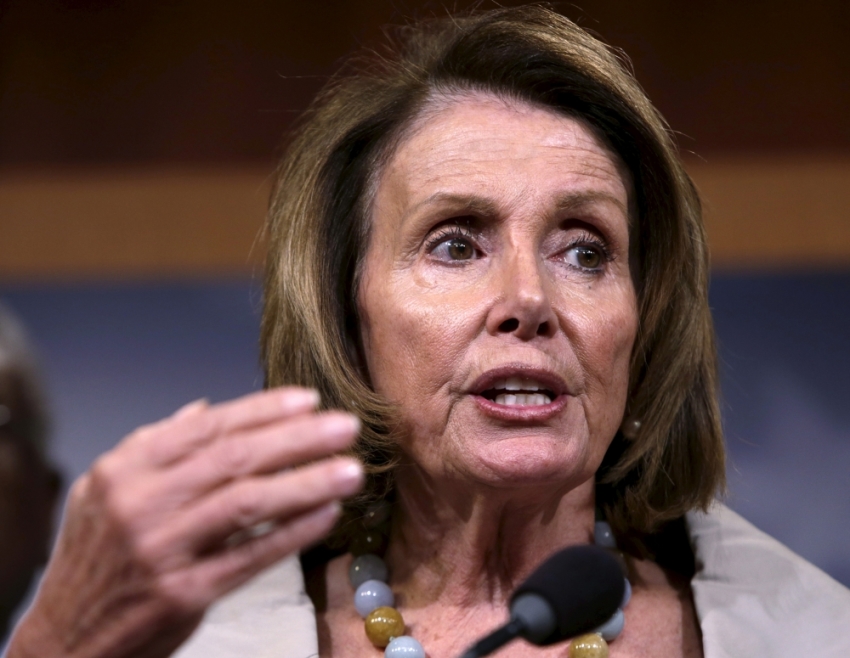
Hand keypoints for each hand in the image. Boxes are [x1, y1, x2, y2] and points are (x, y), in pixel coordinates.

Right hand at [6, 388, 362, 657]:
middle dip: (298, 438)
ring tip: (351, 469)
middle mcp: (141, 502)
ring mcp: (162, 549)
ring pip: (248, 502)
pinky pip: (252, 555)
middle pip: (235, 458)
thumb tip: (203, 408)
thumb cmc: (98, 557)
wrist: (66, 638)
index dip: (264, 410)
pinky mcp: (184, 593)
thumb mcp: (106, 490)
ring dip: (307, 482)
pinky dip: (294, 532)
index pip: (208, 427)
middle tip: (346, 426)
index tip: (310, 400)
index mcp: (126, 469)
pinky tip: (327, 515)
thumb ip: (155, 446)